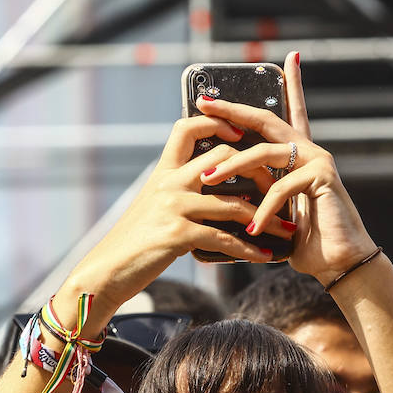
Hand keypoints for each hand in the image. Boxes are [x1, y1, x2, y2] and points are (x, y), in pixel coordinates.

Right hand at [61, 115, 288, 324]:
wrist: (107, 271)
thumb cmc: (134, 242)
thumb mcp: (152, 206)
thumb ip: (177, 191)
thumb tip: (207, 185)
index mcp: (162, 172)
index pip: (187, 128)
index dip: (216, 122)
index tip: (240, 131)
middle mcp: (168, 183)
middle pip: (222, 157)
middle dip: (257, 171)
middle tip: (279, 187)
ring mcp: (173, 208)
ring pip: (232, 203)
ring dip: (265, 219)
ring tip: (285, 229)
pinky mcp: (177, 235)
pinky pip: (223, 239)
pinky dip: (248, 250)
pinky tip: (263, 256)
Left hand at [196, 51, 376, 285]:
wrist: (340, 263)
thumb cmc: (306, 242)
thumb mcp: (275, 213)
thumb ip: (259, 194)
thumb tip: (225, 193)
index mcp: (299, 155)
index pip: (292, 111)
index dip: (292, 82)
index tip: (288, 57)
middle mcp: (309, 150)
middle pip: (266, 120)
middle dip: (232, 111)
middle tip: (204, 104)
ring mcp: (317, 160)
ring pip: (263, 152)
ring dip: (231, 166)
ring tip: (207, 180)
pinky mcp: (322, 177)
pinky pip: (281, 186)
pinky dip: (263, 208)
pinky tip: (253, 227)